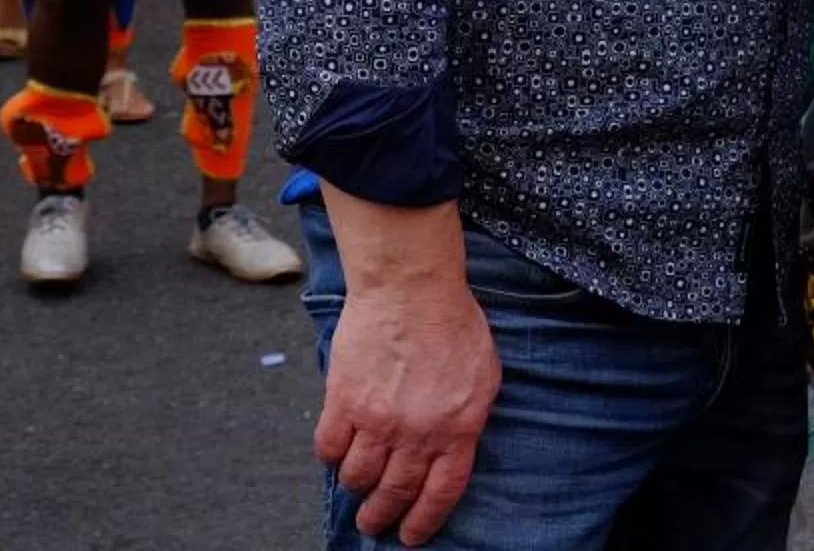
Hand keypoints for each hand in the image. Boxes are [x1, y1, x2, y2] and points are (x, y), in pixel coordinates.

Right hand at [317, 215, 500, 546]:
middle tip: (373, 524)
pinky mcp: (343, 402)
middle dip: (381, 516)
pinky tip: (336, 453)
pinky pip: (329, 448)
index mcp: (458, 429)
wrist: (411, 287)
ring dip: (356, 487)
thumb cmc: (452, 322)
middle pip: (395, 493)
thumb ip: (469, 417)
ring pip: (358, 477)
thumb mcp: (484, 375)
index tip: (410, 535)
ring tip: (356, 485)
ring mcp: (378, 420)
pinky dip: (331, 457)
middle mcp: (417, 433)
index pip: (441, 493)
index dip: (423, 520)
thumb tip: (455, 447)